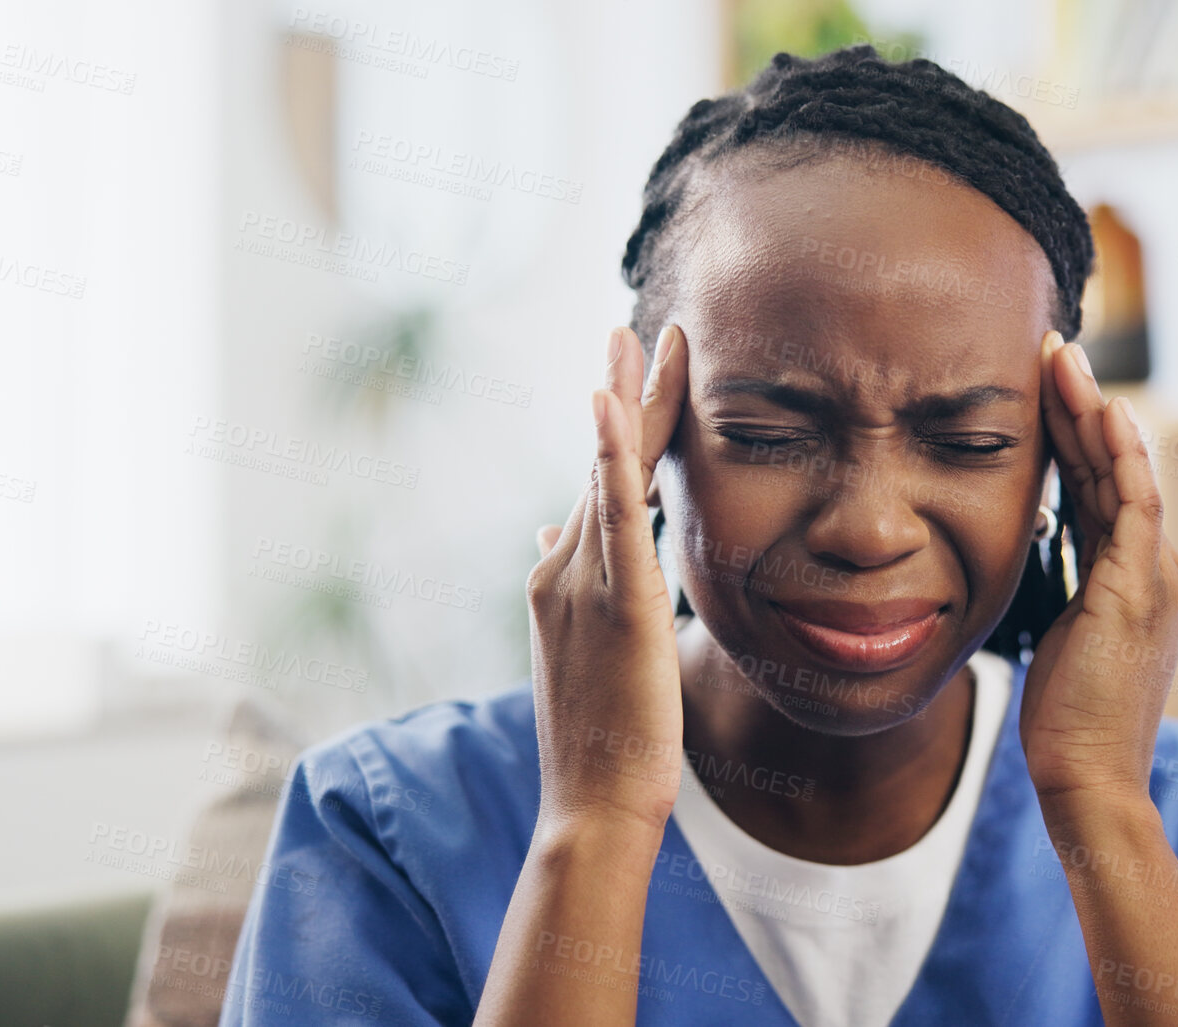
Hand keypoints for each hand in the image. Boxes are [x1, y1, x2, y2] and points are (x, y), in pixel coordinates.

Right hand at [526, 323, 689, 834]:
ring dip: (620, 398)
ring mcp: (585, 582)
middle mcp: (563, 569)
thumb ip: (570, 586)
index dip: (617, 428)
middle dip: (617, 390)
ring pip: (606, 472)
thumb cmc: (601, 742)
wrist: (593, 806)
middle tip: (630, 326)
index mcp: (563, 579)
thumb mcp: (584, 651)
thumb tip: (546, 532)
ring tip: (630, 335)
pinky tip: (609, 404)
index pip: (597, 485)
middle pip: (598, 461)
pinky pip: (615, 515)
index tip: (631, 374)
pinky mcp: (619, 602)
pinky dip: (612, 455)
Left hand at [1018, 331, 1177, 804]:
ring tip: (1063, 358)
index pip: (1102, 488)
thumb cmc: (1066, 721)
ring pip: (1124, 473)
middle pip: (1115, 468)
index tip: (1044, 386)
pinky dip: (1118, 454)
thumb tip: (1035, 552)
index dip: (1073, 435)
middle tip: (1052, 347)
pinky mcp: (1141, 588)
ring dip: (1092, 411)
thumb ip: (1067, 589)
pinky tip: (1102, 409)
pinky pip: (1132, 504)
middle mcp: (1162, 569)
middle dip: (1082, 405)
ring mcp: (1159, 576)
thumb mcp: (1064, 637)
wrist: (1090, 777)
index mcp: (1142, 579)